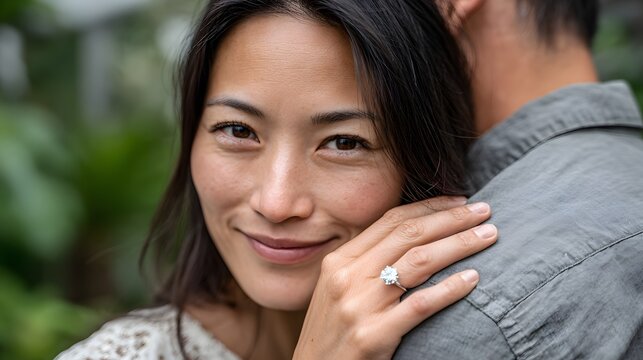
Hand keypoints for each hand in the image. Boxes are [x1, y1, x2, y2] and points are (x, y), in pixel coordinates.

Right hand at [293, 197, 495, 358]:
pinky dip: (450, 289)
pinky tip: (474, 278)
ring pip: (419, 262)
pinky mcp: (374, 334)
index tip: (459, 201)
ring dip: (460, 244)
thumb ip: (366, 260)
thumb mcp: (338, 286)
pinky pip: (420, 304)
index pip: (391, 221)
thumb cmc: (332, 329)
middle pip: (409, 235)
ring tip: (488, 236)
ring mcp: (360, 305)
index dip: (430, 207)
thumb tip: (412, 233)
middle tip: (484, 211)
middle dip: (451, 219)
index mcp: (340, 260)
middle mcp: (348, 276)